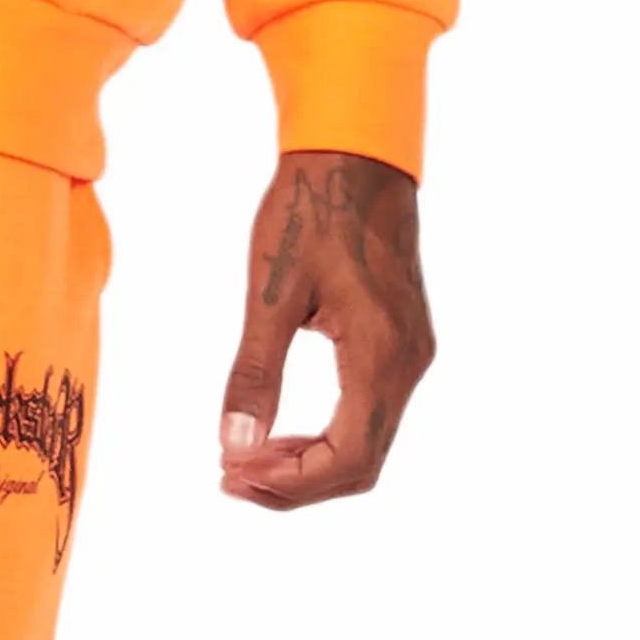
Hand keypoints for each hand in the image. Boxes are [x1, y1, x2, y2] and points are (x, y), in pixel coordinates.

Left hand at [218, 148, 434, 511]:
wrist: (355, 156)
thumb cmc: (310, 211)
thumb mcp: (271, 292)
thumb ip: (255, 373)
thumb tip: (235, 445)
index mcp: (381, 354)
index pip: (348, 458)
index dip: (290, 483)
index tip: (230, 472)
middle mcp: (408, 364)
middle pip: (362, 464)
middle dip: (295, 484)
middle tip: (229, 477)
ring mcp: (411, 356)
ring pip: (368, 444)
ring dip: (309, 465)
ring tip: (245, 458)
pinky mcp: (402, 344)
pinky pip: (370, 414)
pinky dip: (326, 437)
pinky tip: (280, 431)